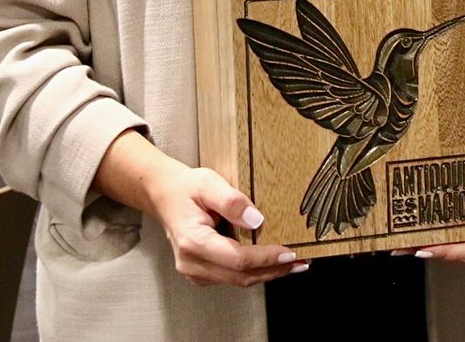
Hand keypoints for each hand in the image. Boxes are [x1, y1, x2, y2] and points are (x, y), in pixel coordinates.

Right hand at [144, 164, 307, 286]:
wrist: (164, 194)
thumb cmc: (185, 188)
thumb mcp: (209, 182)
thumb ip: (232, 201)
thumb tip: (257, 220)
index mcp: (193, 241)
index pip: (237, 259)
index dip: (266, 258)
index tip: (290, 253)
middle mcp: (191, 262)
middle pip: (240, 276)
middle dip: (273, 271)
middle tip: (300, 263)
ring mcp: (194, 270)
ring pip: (237, 281)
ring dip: (266, 274)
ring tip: (293, 264)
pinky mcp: (200, 272)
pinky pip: (230, 277)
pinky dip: (253, 272)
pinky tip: (271, 263)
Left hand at [402, 127, 464, 267]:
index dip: (450, 251)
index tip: (427, 247)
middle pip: (457, 257)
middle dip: (432, 251)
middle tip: (407, 246)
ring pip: (448, 255)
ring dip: (426, 249)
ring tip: (403, 244)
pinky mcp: (463, 249)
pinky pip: (445, 249)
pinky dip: (427, 245)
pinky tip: (408, 243)